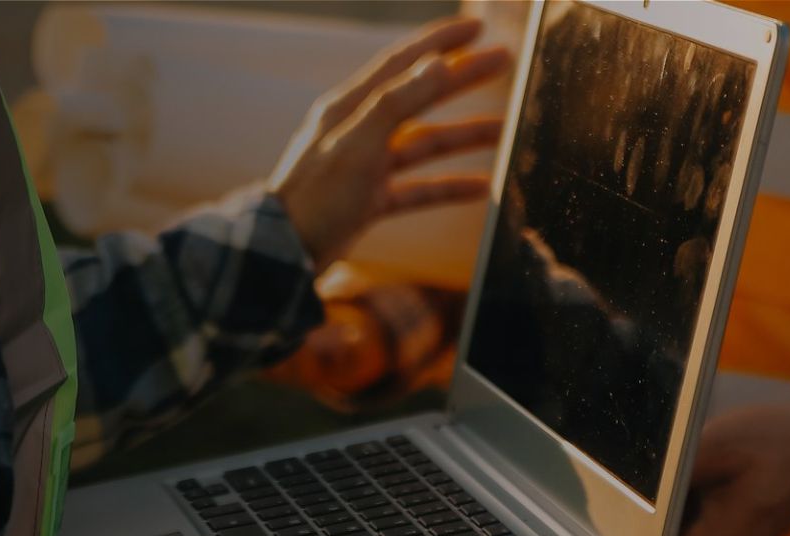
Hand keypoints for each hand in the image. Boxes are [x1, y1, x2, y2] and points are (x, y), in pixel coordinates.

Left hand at [270, 17, 512, 267]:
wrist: (283, 255)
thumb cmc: (315, 197)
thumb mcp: (358, 144)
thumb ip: (396, 104)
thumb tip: (437, 63)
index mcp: (349, 108)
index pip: (401, 63)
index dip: (440, 41)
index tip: (477, 27)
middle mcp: (358, 131)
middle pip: (420, 98)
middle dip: (463, 80)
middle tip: (503, 64)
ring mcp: (365, 166)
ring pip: (424, 144)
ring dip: (464, 137)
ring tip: (506, 130)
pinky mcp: (370, 201)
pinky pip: (418, 189)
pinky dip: (448, 186)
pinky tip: (481, 188)